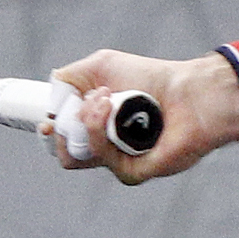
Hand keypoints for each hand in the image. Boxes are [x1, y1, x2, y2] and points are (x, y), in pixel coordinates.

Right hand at [45, 48, 238, 184]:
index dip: (50, 133)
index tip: (48, 118)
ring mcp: (124, 162)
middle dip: (62, 127)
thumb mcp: (101, 67)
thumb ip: (67, 80)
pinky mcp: (138, 171)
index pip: (64, 144)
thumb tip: (48, 103)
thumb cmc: (153, 77)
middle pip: (67, 155)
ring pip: (79, 157)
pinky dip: (100, 130)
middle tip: (85, 101)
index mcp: (99, 131)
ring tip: (105, 98)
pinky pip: (105, 160)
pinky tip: (111, 107)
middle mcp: (110, 150)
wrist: (191, 88)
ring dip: (83, 122)